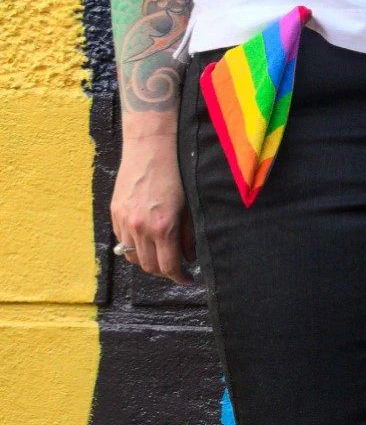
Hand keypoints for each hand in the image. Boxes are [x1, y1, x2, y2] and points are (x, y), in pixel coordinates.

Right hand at [110, 118, 194, 284]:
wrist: (152, 145)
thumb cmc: (177, 170)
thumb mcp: (190, 204)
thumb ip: (189, 233)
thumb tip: (189, 256)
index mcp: (164, 227)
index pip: (169, 266)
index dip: (179, 277)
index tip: (188, 279)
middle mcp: (140, 228)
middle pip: (149, 266)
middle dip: (164, 271)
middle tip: (177, 267)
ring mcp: (124, 221)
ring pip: (133, 256)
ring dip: (148, 260)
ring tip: (162, 254)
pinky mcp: (115, 212)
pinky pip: (122, 241)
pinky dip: (134, 246)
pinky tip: (146, 239)